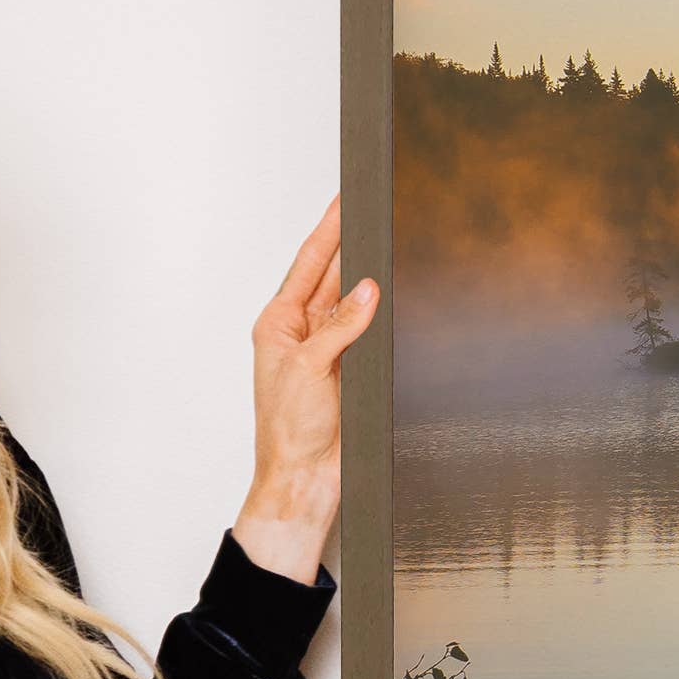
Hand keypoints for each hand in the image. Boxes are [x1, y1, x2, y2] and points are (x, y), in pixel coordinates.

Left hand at [233, 199, 376, 585]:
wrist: (306, 479)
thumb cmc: (289, 432)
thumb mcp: (310, 369)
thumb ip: (340, 326)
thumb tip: (367, 289)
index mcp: (279, 324)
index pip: (309, 264)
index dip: (329, 230)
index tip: (344, 200)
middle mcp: (304, 332)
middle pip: (333, 274)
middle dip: (353, 243)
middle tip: (374, 209)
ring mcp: (331, 350)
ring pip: (356, 301)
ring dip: (371, 277)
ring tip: (390, 242)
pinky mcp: (354, 369)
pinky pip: (372, 330)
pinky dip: (385, 312)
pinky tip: (399, 295)